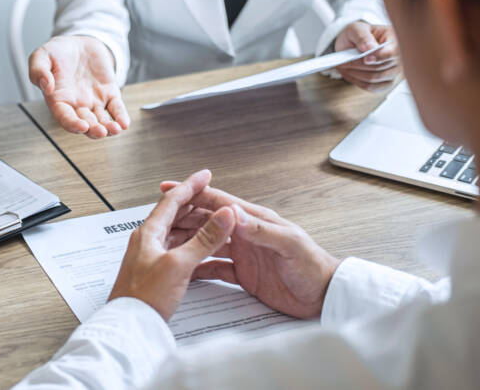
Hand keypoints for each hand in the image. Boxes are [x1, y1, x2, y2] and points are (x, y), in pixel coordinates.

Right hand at [29, 36, 129, 138]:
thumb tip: (46, 85)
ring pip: (102, 120)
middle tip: (101, 131)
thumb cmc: (57, 52)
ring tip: (115, 129)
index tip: (82, 126)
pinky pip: (115, 108)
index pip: (65, 117)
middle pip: (86, 124)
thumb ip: (38, 70)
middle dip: (94, 130)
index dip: (72, 124)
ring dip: (109, 128)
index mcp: (59, 100)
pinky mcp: (109, 93)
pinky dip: (120, 116)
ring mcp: (94, 101)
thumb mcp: (41, 56)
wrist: (78, 43)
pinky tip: (124, 123)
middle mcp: (77, 105)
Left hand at [108, 170, 235, 319]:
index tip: (205, 175)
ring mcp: (153, 255)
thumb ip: (204, 239)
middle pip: (175, 214)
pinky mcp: (158, 271)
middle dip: (198, 205)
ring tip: (217, 223)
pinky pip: (178, 249)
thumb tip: (224, 216)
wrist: (129, 326)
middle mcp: (149, 240)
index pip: (172, 200)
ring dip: (198, 225)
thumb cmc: (144, 298)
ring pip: (178, 232)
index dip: (191, 186)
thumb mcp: (179, 264)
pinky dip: (194, 244)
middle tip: (217, 201)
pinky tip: (205, 248)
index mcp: (149, 233)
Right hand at [159, 181, 340, 318]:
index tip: (172, 188)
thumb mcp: (289, 245)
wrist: (324, 297)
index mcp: (257, 220)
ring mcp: (244, 254)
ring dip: (187, 241)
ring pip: (207, 243)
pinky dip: (199, 267)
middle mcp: (247, 234)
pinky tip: (185, 268)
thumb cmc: (314, 268)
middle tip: (159, 218)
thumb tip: (234, 214)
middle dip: (182, 217)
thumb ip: (262, 229)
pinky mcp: (243, 275)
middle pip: (207, 221)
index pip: (220, 203)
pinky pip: (215, 268)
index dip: (195, 194)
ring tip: (165, 241)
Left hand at [334, 21, 401, 90]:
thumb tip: (370, 48)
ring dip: (356, 74)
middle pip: (381, 67)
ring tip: (343, 67)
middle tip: (342, 62)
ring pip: (375, 78)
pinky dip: (358, 82)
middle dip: (358, 65)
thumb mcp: (356, 29)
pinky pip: (373, 88)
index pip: (393, 53)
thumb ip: (363, 37)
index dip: (379, 57)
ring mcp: (395, 70)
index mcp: (395, 39)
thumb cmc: (357, 35)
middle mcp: (399, 56)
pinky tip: (350, 74)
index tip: (365, 59)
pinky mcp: (387, 82)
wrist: (352, 45)